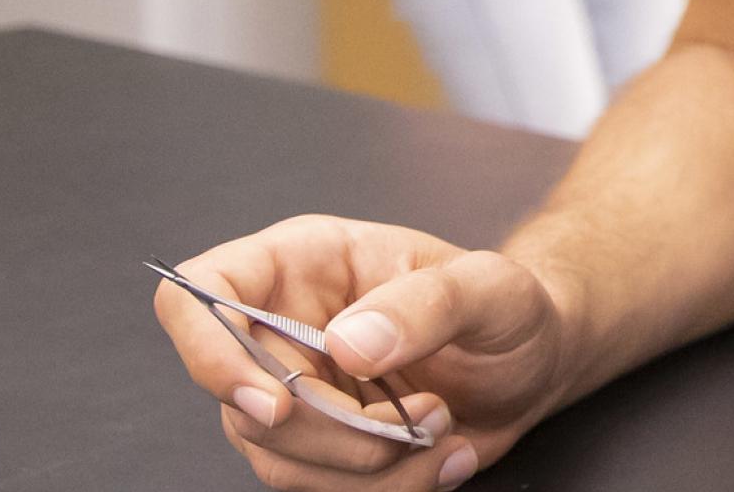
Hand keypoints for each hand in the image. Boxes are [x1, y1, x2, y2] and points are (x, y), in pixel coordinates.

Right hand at [151, 216, 582, 490]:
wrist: (535, 362)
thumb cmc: (507, 307)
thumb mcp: (492, 288)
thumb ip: (427, 304)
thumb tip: (347, 345)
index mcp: (300, 264)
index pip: (198, 295)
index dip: (208, 351)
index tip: (276, 404)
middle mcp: (280, 328)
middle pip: (242, 399)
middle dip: (335, 430)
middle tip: (426, 415)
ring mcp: (293, 392)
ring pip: (277, 457)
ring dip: (370, 464)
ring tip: (445, 427)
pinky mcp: (319, 445)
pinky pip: (321, 487)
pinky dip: (389, 487)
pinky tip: (446, 456)